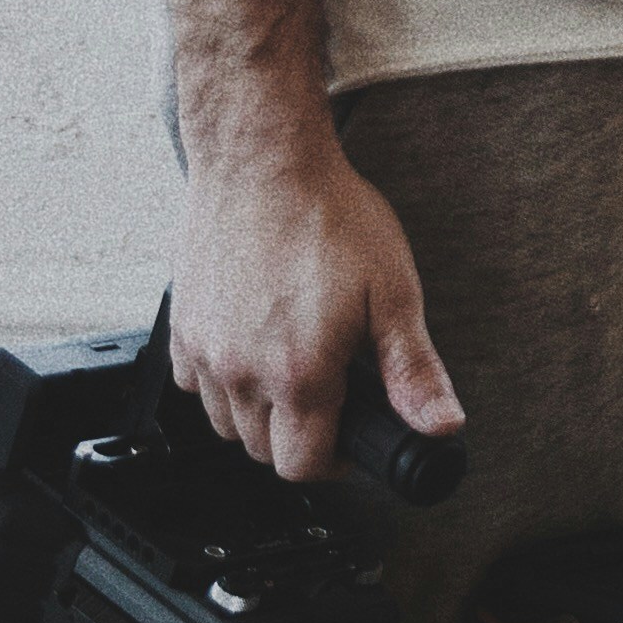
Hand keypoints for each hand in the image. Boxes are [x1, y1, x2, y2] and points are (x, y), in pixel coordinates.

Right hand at [170, 127, 461, 482]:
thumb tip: (442, 426)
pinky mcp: (180, 326)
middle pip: (264, 451)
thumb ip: (413, 371)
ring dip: (259, 415)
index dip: (336, 463)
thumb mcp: (392, 293)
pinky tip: (253, 349)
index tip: (352, 438)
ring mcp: (204, 350)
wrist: (262, 157)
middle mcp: (241, 371)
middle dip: (301, 438)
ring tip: (293, 373)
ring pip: (225, 423)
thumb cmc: (326, 213)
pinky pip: (193, 384)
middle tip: (332, 397)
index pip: (305, 466)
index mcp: (299, 374)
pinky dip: (221, 383)